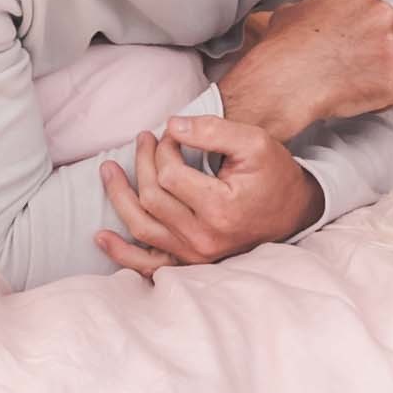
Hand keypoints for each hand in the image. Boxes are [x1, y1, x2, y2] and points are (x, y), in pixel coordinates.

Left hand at [93, 115, 318, 274]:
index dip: (163, 148)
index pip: (171, 175)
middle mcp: (204, 238)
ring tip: (108, 171)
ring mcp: (195, 255)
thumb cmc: (273, 175)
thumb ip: (213, 130)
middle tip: (143, 139)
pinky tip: (100, 237)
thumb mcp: (254, 142)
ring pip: (142, 226)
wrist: (292, 213)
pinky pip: (148, 265)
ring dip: (119, 197)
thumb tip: (171, 126)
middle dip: (142, 163)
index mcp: (221, 208)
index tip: (170, 134)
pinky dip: (121, 253)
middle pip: (153, 197)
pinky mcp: (189, 264)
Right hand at [214, 0, 392, 142]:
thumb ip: (315, 7)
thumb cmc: (283, 46)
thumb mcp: (292, 10)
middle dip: (373, 43)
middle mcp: (383, 13)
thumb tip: (310, 12)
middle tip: (349, 60)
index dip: (356, 22)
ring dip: (384, 67)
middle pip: (388, 27)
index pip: (368, 3)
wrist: (285, 82)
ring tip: (356, 80)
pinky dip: (387, 96)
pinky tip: (364, 98)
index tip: (344, 37)